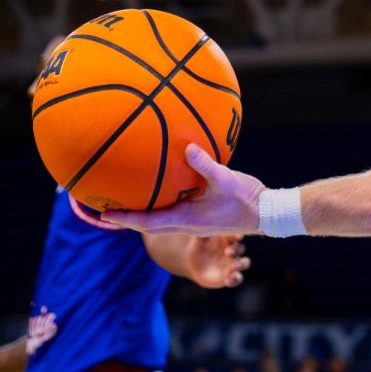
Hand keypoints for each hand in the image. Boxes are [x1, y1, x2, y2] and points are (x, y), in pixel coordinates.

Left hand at [102, 143, 264, 234]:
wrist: (266, 213)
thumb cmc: (247, 199)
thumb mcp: (226, 179)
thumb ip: (206, 164)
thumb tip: (188, 147)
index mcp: (187, 218)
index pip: (148, 222)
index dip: (125, 219)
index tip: (104, 214)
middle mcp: (185, 222)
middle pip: (148, 225)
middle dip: (126, 218)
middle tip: (104, 209)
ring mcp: (192, 220)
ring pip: (159, 220)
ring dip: (140, 213)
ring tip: (125, 200)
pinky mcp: (200, 214)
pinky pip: (172, 211)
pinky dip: (159, 204)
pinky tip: (159, 189)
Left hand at [185, 234, 250, 287]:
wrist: (193, 265)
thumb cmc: (197, 248)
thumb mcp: (198, 240)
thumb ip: (203, 232)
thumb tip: (206, 221)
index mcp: (226, 238)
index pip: (235, 235)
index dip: (238, 235)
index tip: (237, 236)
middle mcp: (232, 250)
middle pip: (241, 248)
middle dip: (237, 250)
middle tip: (228, 251)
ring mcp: (232, 264)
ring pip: (244, 263)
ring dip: (241, 264)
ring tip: (234, 267)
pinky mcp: (229, 276)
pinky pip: (237, 278)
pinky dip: (235, 280)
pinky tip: (228, 280)